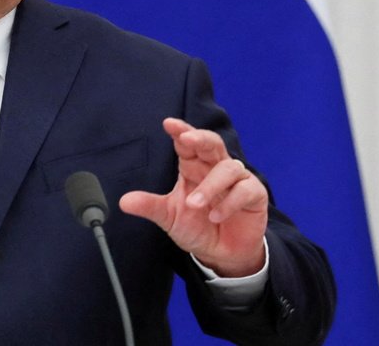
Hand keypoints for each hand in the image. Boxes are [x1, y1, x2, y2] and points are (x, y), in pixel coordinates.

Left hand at [120, 118, 267, 276]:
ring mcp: (237, 180)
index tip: (168, 124)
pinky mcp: (254, 195)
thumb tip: (123, 202)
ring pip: (228, 168)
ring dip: (211, 185)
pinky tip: (215, 216)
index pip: (187, 143)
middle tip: (186, 139)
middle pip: (212, 143)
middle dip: (200, 138)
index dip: (180, 131)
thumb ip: (150, 207)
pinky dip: (229, 202)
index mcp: (193, 166)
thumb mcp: (169, 217)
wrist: (221, 253)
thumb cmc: (197, 227)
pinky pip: (246, 190)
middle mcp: (215, 168)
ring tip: (195, 205)